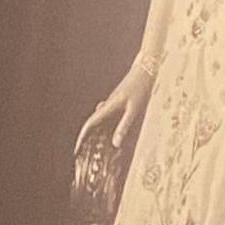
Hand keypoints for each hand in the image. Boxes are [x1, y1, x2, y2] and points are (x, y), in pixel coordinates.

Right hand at [73, 62, 154, 203]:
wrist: (147, 71)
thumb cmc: (141, 89)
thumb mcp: (134, 110)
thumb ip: (124, 126)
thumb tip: (115, 144)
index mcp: (107, 108)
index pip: (90, 125)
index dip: (82, 138)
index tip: (77, 149)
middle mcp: (107, 106)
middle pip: (93, 125)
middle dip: (88, 140)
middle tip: (85, 154)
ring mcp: (113, 105)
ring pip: (101, 123)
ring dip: (98, 135)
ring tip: (97, 150)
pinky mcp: (119, 104)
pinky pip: (110, 120)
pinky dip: (108, 129)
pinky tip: (113, 137)